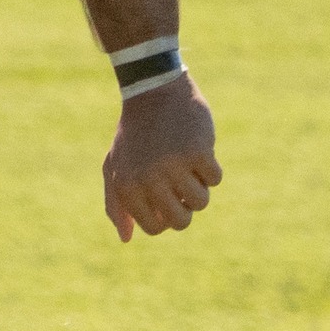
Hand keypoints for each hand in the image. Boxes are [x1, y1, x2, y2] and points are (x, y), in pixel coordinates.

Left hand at [102, 75, 222, 240]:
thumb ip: (116, 204)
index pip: (154, 227)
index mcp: (126, 187)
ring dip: (199, 188)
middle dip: (186, 209)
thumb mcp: (114, 167)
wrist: (153, 92)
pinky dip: (211, 168)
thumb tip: (126, 238)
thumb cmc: (134, 135)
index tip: (166, 200)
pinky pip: (215, 179)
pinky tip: (197, 149)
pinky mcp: (198, 151)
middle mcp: (149, 179)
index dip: (165, 218)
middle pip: (180, 221)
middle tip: (181, 188)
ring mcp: (174, 165)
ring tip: (188, 167)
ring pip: (201, 202)